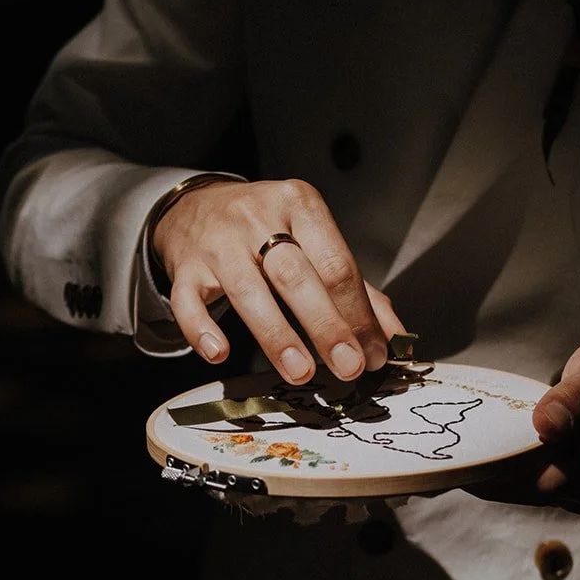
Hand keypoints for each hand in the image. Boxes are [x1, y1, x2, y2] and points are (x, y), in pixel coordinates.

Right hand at [153, 178, 405, 383]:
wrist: (195, 206)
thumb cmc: (266, 231)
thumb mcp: (313, 242)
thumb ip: (356, 290)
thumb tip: (394, 340)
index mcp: (300, 206)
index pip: (335, 264)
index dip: (358, 313)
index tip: (373, 354)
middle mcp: (258, 218)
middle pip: (296, 277)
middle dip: (326, 326)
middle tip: (348, 367)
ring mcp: (218, 242)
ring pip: (248, 290)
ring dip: (276, 335)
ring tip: (301, 373)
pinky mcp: (185, 267)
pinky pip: (189, 300)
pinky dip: (202, 329)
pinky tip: (219, 354)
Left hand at [467, 311, 579, 514]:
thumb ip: (576, 398)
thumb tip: (547, 426)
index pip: (539, 484)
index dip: (496, 482)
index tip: (458, 470)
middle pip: (530, 494)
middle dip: (485, 485)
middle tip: (436, 476)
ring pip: (532, 492)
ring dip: (494, 483)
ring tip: (451, 469)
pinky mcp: (578, 477)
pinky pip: (537, 483)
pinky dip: (508, 476)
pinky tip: (481, 461)